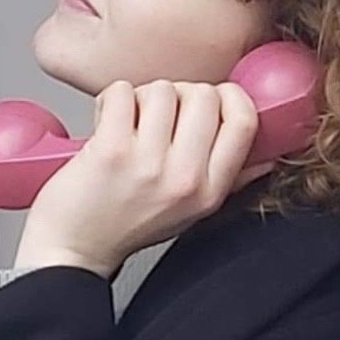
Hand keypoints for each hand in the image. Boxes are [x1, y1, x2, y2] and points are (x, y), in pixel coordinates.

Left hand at [12, 80, 266, 279]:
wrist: (71, 250)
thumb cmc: (125, 225)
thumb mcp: (191, 211)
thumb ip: (228, 179)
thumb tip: (268, 154)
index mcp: (210, 191)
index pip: (244, 121)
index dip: (228, 96)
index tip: (208, 98)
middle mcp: (185, 178)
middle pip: (205, 95)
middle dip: (180, 94)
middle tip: (157, 115)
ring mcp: (148, 164)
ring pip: (163, 89)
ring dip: (142, 97)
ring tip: (129, 122)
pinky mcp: (110, 150)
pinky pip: (123, 92)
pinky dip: (112, 98)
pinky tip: (107, 121)